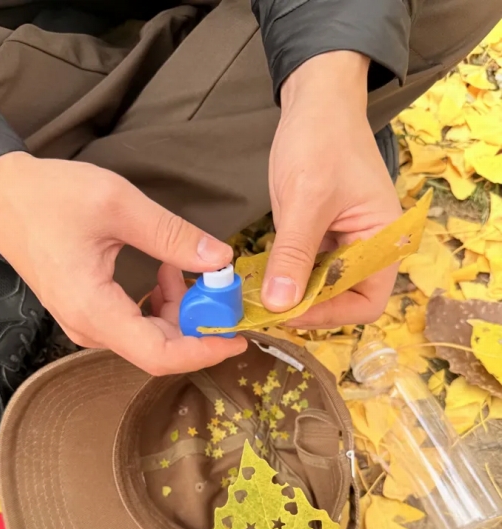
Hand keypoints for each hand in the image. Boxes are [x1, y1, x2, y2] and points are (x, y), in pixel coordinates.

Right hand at [0, 153, 246, 374]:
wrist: (1, 194)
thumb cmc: (50, 197)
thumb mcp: (118, 205)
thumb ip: (173, 236)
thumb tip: (222, 259)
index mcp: (94, 309)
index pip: (160, 355)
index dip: (204, 352)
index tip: (237, 338)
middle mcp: (88, 328)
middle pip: (159, 349)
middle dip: (196, 324)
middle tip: (217, 285)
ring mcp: (86, 324)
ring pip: (149, 338)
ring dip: (178, 309)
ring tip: (181, 264)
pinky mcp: (88, 313)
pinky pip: (134, 324)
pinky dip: (159, 304)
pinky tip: (164, 270)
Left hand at [261, 52, 402, 327]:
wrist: (316, 100)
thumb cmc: (321, 140)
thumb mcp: (306, 199)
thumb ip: (294, 254)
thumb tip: (280, 305)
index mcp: (385, 241)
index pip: (366, 303)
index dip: (330, 316)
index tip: (289, 313)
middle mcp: (370, 249)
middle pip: (343, 302)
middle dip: (307, 310)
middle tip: (264, 311)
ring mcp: (345, 245)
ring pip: (321, 290)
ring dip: (292, 297)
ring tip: (257, 299)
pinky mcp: (322, 238)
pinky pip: (306, 271)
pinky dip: (286, 278)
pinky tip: (260, 280)